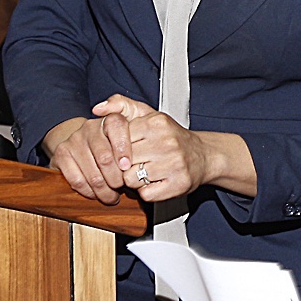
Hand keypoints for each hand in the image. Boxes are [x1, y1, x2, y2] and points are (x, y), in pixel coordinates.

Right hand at [43, 101, 142, 204]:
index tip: (127, 165)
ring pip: (92, 173)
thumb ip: (130, 112)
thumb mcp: (133, 126)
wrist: (87, 144)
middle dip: (116, 178)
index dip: (123, 149)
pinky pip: (76, 180)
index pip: (117, 127)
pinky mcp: (62, 154)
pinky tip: (96, 194)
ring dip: (104, 190)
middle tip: (122, 187)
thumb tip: (104, 108)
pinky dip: (88, 192)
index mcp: (109, 120)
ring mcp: (74, 141)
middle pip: (105, 158)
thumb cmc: (117, 142)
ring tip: (112, 196)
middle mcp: (90, 128)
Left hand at [94, 94, 214, 202]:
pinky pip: (146, 194)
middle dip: (126, 165)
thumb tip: (97, 108)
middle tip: (139, 161)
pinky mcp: (179, 184)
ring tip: (148, 171)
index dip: (119, 149)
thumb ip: (121, 106)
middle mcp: (166, 142)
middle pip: (123, 162)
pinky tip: (156, 181)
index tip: (129, 149)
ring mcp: (174, 164)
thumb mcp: (147, 115)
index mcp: (155, 123)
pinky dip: (147, 191)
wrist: (203, 156)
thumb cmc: (171, 137)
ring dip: (135, 179)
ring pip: (131, 180)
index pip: (118, 141)